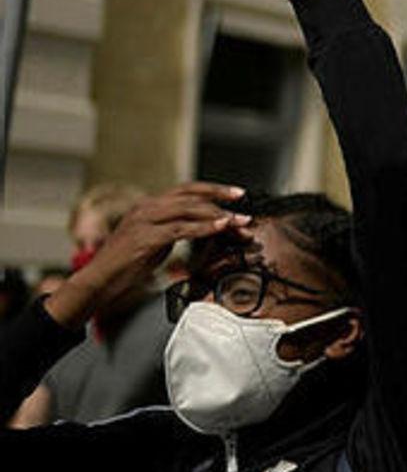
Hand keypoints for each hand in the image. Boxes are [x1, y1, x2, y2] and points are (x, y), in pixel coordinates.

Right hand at [45, 183, 247, 328]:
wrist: (98, 281)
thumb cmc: (125, 265)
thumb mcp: (154, 242)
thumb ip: (173, 231)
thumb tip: (202, 229)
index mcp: (148, 206)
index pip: (185, 190)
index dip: (211, 190)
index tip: (234, 193)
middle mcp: (146, 208)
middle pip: (190, 195)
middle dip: (220, 197)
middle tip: (243, 202)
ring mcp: (144, 221)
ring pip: (189, 209)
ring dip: (218, 215)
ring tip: (239, 221)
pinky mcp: (145, 238)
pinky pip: (181, 229)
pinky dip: (205, 228)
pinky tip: (221, 228)